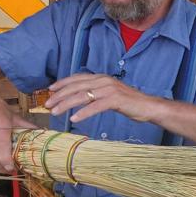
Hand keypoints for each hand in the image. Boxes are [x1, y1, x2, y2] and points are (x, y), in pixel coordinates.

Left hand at [45, 72, 162, 124]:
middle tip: (47, 104)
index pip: (77, 78)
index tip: (50, 90)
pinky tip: (74, 119)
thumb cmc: (129, 103)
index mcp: (101, 78)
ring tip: (55, 112)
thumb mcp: (109, 95)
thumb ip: (96, 93)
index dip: (62, 83)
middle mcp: (103, 80)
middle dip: (59, 95)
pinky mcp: (114, 100)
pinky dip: (83, 113)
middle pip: (76, 87)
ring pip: (82, 96)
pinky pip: (94, 106)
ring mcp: (109, 89)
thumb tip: (80, 97)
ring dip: (66, 104)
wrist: (148, 107)